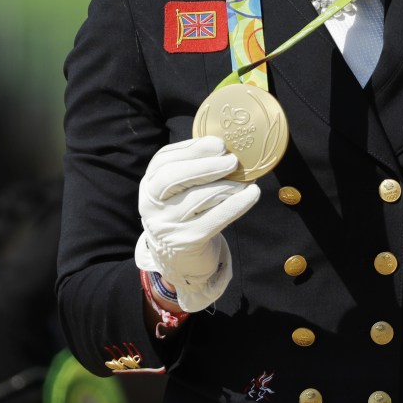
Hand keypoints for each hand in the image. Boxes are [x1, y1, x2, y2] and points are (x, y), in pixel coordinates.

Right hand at [135, 135, 259, 311]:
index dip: (192, 149)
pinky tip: (252, 194)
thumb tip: (224, 146)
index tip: (219, 143)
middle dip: (205, 165)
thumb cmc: (185, 213)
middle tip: (232, 160)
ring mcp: (167, 225)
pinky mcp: (188, 242)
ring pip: (197, 198)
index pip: (164, 160)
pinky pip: (215, 219)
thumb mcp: (179, 190)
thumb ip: (194, 167)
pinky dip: (236, 205)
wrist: (178, 259)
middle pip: (172, 177)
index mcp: (150, 184)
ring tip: (245, 180)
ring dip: (226, 186)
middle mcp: (152, 204)